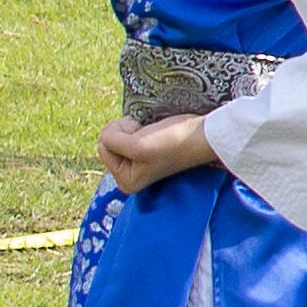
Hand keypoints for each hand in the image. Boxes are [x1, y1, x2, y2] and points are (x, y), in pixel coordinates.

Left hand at [95, 112, 210, 197]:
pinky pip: (126, 131)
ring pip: (116, 134)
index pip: (102, 148)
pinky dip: (136, 125)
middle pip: (107, 141)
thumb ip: (110, 139)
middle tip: (148, 134)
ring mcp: (137, 161)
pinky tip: (152, 130)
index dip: (120, 137)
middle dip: (124, 132)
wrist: (203, 134)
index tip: (144, 139)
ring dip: (131, 127)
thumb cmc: (173, 142)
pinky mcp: (145, 148)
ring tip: (152, 132)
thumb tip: (106, 134)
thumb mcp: (136, 145)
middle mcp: (129, 174)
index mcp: (126, 181)